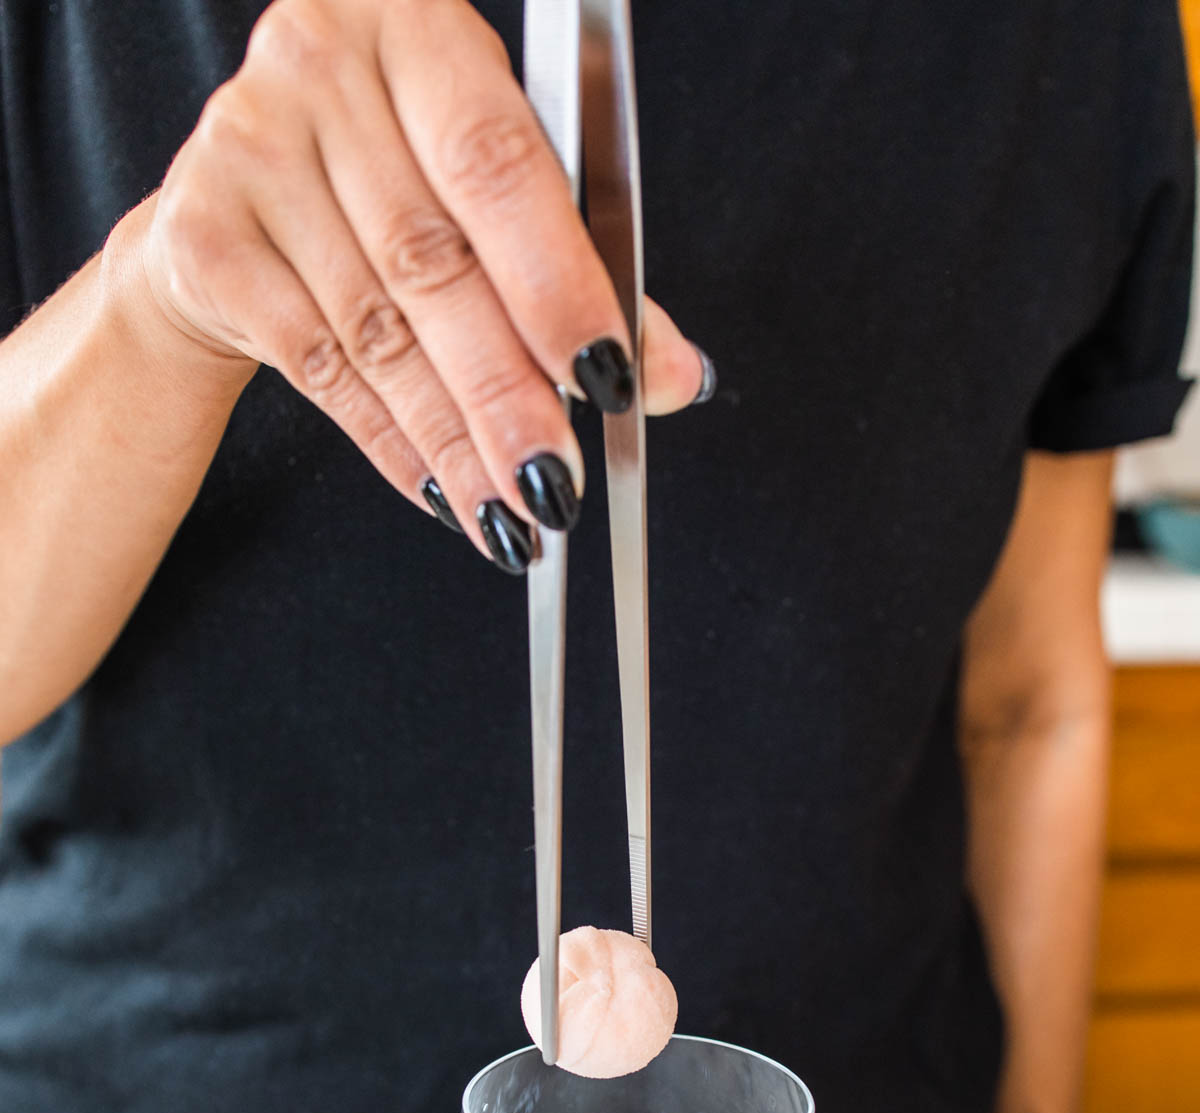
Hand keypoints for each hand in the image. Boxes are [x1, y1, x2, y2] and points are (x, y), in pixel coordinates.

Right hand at [137, 0, 708, 571]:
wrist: (237, 183)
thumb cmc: (393, 168)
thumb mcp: (492, 183)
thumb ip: (584, 271)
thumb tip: (674, 375)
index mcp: (412, 24)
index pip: (496, 163)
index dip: (554, 280)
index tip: (606, 377)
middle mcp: (321, 67)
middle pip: (433, 264)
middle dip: (506, 395)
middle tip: (555, 483)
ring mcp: (249, 148)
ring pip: (377, 331)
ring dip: (454, 442)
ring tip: (510, 512)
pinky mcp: (204, 236)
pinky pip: (317, 367)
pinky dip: (389, 441)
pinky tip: (441, 487)